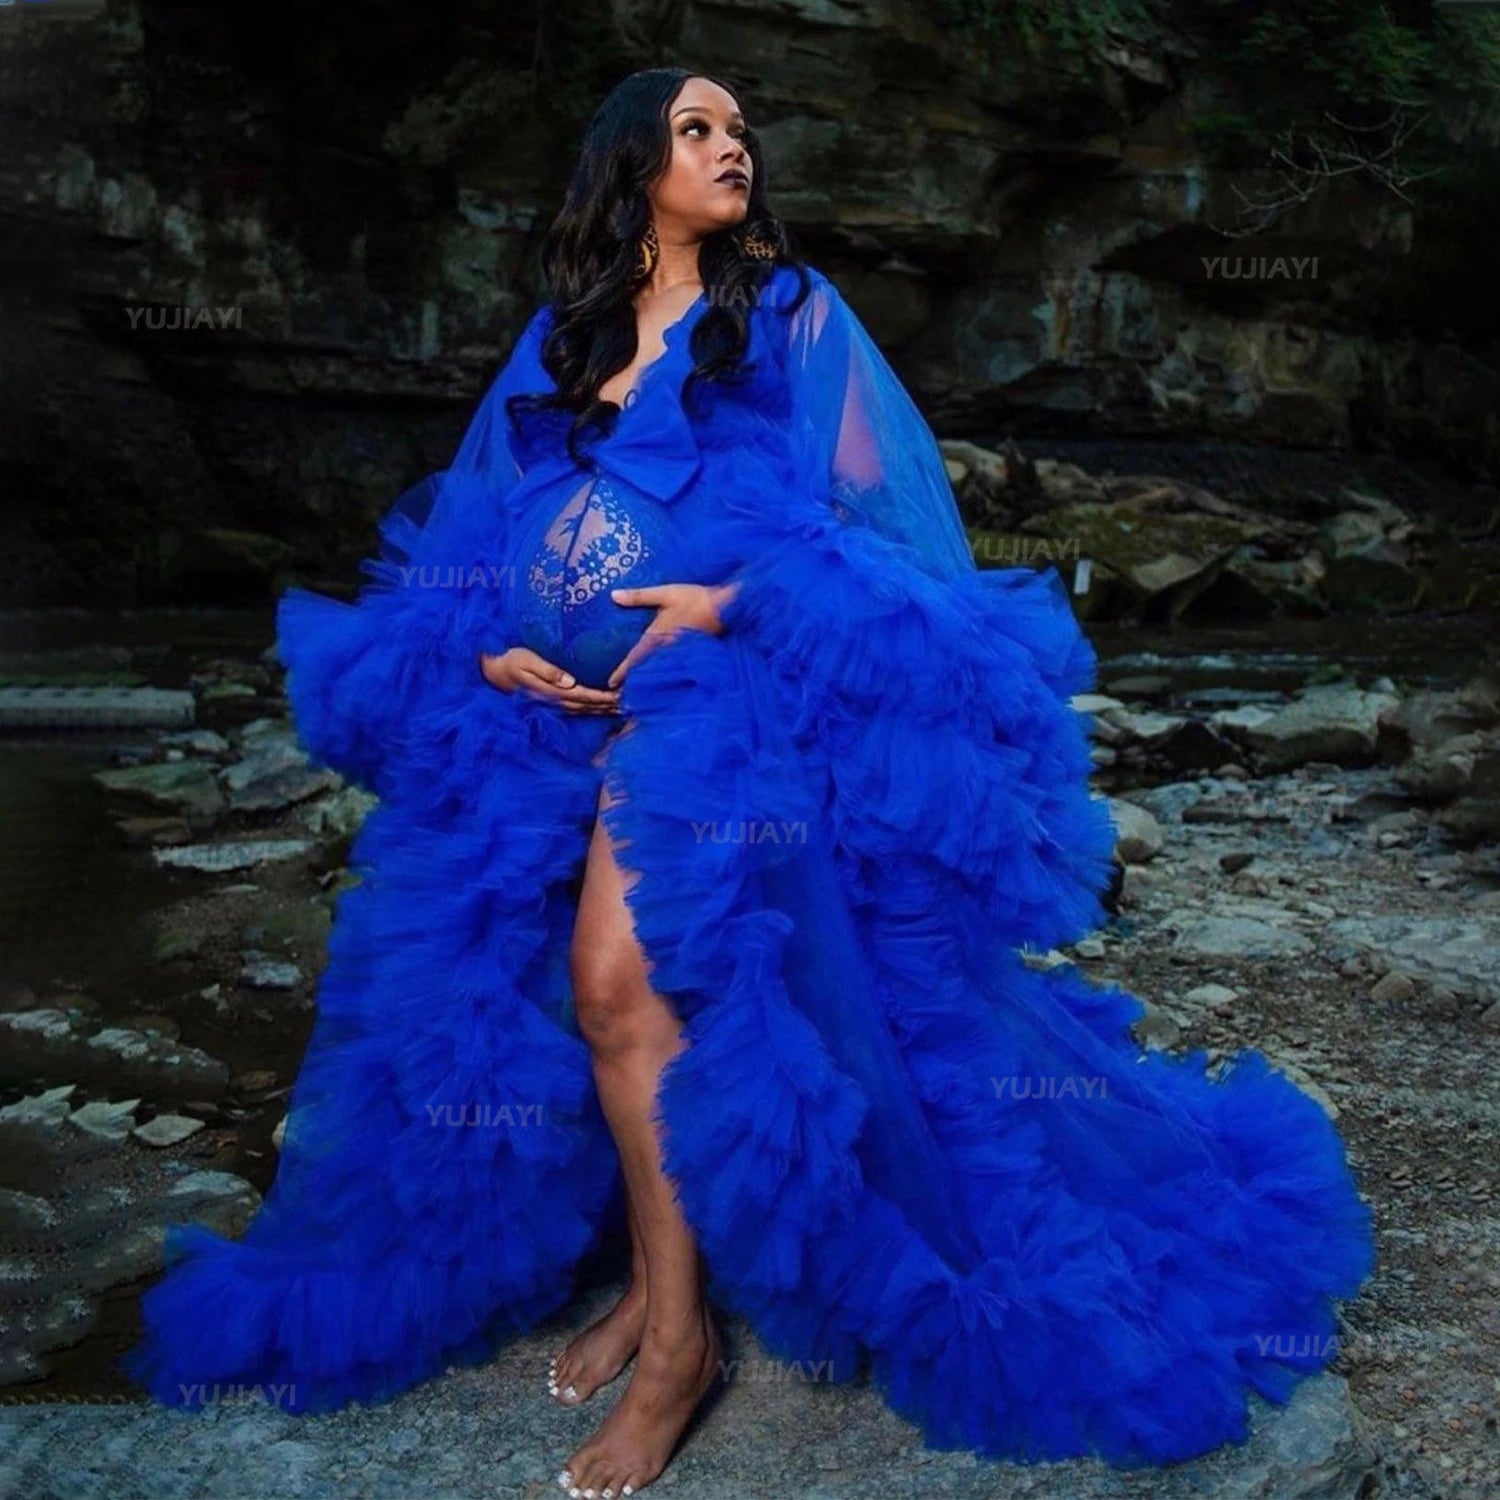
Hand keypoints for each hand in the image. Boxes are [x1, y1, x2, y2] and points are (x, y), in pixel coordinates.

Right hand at [478, 646, 620, 714]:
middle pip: (587, 706)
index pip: (583, 695)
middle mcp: (554, 701)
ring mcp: (552, 704)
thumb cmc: (510, 661)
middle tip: (631, 702)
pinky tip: (601, 708)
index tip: (620, 695)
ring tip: (622, 707)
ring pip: (583, 710)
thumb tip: (570, 681)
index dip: (603, 697)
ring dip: (602, 710)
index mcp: (551, 692)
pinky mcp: (550, 702)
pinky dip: (591, 709)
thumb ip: (548, 671)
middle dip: (609, 705)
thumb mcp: (526, 661)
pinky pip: (576, 708)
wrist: (492, 673)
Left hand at [605, 582, 737, 688]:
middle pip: (646, 672)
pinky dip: (663, 678)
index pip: (635, 659)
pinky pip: (672, 670)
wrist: (726, 608)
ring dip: (647, 683)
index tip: (610, 684)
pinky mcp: (690, 656)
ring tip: (636, 694)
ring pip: (659, 673)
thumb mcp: (667, 593)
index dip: (622, 672)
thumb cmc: (696, 599)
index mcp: (657, 636)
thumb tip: (613, 595)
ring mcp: (679, 655)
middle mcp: (667, 650)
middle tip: (620, 697)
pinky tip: (661, 683)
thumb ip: (639, 596)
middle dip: (633, 684)